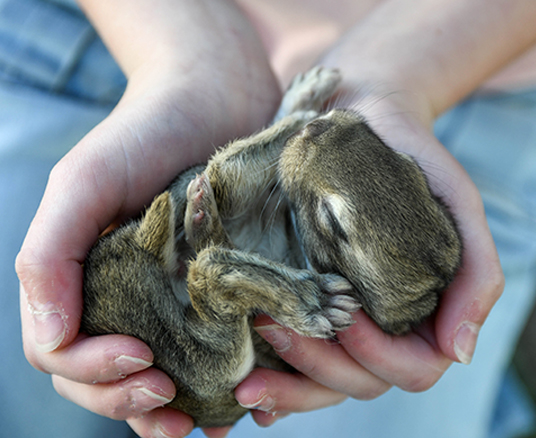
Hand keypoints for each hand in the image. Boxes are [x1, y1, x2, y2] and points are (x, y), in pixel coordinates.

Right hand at [15, 2, 280, 436]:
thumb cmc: (146, 132)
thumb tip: (51, 340)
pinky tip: (243, 400)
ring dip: (173, 414)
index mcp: (85, 281)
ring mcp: (174, 299)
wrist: (219, 95)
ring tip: (205, 423)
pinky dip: (221, 385)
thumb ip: (51, 256)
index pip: (66, 355)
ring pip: (160, 379)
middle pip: (108, 380)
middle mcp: (126, 297)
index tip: (143, 361)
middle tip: (168, 400)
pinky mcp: (223, 292)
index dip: (94, 375)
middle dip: (130, 403)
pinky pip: (214, 352)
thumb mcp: (86, 182)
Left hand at [234, 88, 504, 426]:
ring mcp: (345, 319)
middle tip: (276, 328)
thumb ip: (478, 273)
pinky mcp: (308, 302)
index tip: (347, 315)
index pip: (413, 369)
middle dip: (319, 371)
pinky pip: (294, 361)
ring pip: (324, 384)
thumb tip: (461, 354)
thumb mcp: (458, 204)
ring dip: (289, 388)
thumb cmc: (415, 159)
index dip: (381, 356)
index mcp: (428, 313)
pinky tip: (246, 388)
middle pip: (361, 383)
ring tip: (245, 379)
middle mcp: (386, 326)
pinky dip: (275, 382)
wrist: (364, 118)